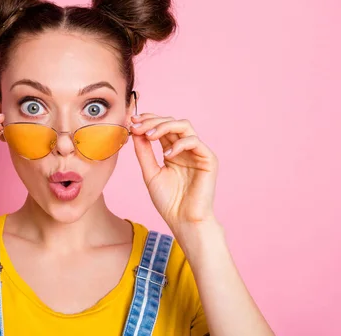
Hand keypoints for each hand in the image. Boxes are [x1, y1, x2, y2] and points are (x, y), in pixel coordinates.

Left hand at [130, 113, 218, 234]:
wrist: (183, 220)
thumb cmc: (168, 201)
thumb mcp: (150, 173)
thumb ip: (144, 152)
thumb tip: (134, 131)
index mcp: (172, 151)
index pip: (161, 127)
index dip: (147, 121)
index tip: (132, 122)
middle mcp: (185, 149)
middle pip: (171, 122)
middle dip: (152, 121)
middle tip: (137, 126)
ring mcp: (197, 152)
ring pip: (184, 125)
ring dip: (164, 126)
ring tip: (150, 136)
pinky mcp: (208, 159)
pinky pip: (194, 141)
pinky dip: (179, 144)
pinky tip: (167, 155)